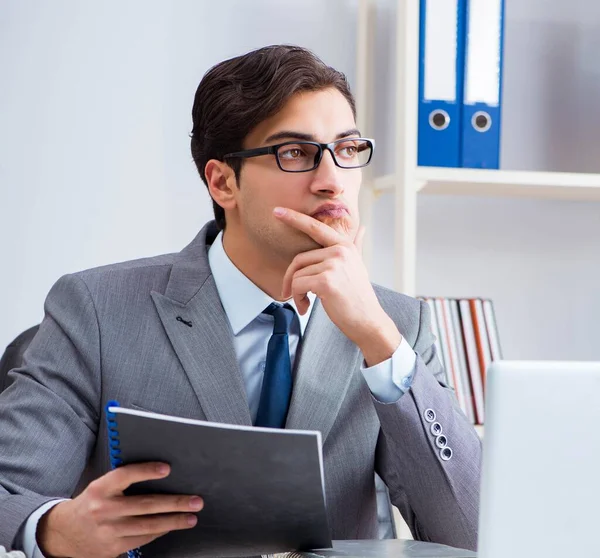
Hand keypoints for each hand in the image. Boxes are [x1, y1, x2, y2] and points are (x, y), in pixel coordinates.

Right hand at [37, 462, 202, 557]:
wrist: (63, 534)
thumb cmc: (90, 504)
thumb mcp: (100, 487)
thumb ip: (123, 481)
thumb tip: (161, 473)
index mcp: (100, 488)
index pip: (125, 475)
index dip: (146, 471)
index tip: (167, 468)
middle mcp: (103, 509)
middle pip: (145, 505)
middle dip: (174, 503)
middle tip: (195, 501)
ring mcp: (108, 531)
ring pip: (147, 526)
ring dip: (173, 521)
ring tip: (191, 517)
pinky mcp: (112, 548)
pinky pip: (142, 539)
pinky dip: (159, 532)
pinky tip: (172, 526)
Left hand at [276, 207, 401, 365]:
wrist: (367, 320)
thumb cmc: (358, 296)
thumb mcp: (358, 265)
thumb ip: (356, 246)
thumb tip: (363, 229)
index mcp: (344, 246)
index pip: (315, 227)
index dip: (294, 218)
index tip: (277, 211)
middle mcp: (340, 251)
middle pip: (299, 259)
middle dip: (290, 279)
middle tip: (289, 294)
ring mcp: (333, 265)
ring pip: (297, 274)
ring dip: (296, 293)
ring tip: (304, 303)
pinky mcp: (326, 281)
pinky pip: (298, 285)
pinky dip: (297, 298)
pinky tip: (306, 307)